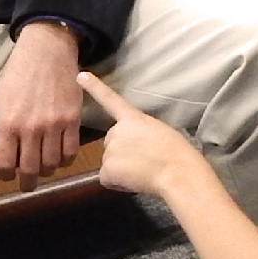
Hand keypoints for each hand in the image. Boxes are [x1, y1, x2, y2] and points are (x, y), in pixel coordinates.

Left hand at [0, 22, 82, 178]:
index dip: (4, 175)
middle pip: (29, 170)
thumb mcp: (1, 99)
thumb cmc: (19, 72)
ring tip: (43, 169)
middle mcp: (31, 129)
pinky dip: (65, 160)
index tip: (7, 176)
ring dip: (46, 171)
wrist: (48, 50)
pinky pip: (71, 152)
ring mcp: (54, 126)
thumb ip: (4, 126)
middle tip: (26, 185)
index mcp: (8, 123)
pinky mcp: (73, 121)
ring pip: (52, 164)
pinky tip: (60, 157)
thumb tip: (8, 149)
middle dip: (26, 182)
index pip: (4, 164)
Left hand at [78, 72, 211, 198]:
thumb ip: (141, 134)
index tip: (80, 75)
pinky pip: (108, 179)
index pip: (110, 99)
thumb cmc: (178, 154)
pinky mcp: (106, 169)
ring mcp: (110, 149)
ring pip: (110, 163)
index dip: (95, 87)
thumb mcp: (160, 133)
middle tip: (144, 162)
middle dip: (122, 153)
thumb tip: (135, 150)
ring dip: (122, 169)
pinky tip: (135, 181)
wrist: (177, 171)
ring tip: (144, 172)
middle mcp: (117, 130)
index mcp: (134, 119)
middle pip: (112, 143)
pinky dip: (118, 183)